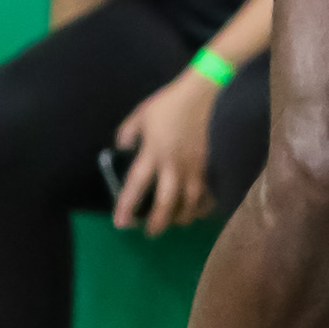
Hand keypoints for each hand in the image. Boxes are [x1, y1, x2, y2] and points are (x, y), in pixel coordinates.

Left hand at [111, 69, 217, 235]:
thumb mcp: (140, 114)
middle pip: (165, 201)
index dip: (127, 205)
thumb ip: (128, 133)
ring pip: (189, 201)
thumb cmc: (168, 104)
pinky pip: (207, 191)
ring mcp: (193, 166)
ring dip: (181, 217)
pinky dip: (203, 205)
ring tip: (174, 225)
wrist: (200, 93)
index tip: (121, 223)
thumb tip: (122, 147)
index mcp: (153, 152)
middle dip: (157, 221)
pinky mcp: (207, 164)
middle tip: (150, 233)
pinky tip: (199, 213)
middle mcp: (173, 164)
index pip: (137, 184)